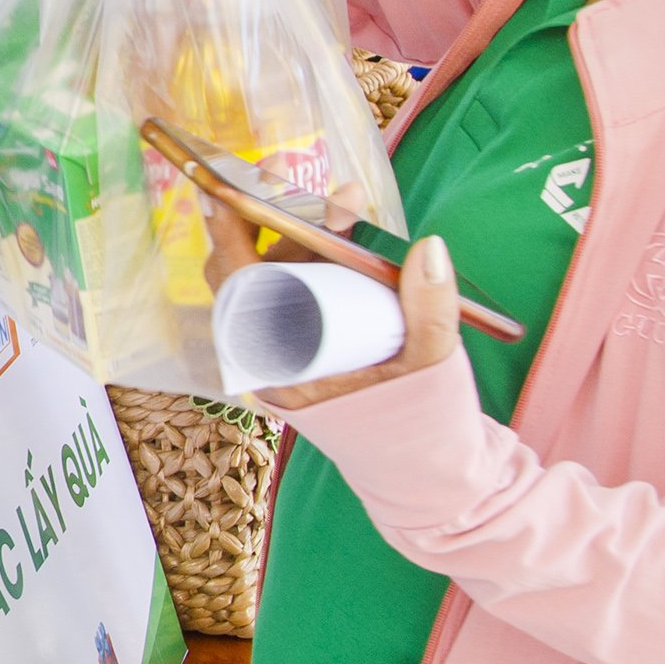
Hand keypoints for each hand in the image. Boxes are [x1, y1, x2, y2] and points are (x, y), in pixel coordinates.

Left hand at [199, 204, 458, 411]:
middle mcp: (275, 359)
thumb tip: (428, 247)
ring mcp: (293, 349)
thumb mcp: (433, 368)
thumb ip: (432, 310)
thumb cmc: (423, 429)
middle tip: (313, 185)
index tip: (233, 187)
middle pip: (249, 272)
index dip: (231, 233)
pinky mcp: (315, 344)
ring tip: (349, 206)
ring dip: (304, 234)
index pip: (235, 289)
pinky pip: (299, 289)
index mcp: (281, 369)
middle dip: (277, 220)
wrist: (431, 478)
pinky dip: (317, 256)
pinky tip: (346, 231)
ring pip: (277, 276)